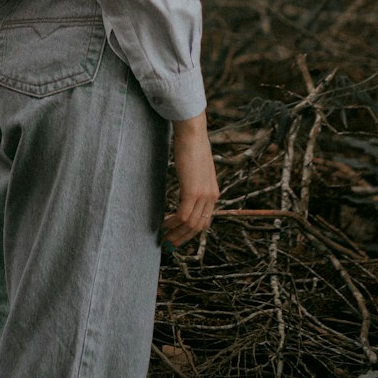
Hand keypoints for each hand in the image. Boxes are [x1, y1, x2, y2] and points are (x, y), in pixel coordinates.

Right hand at [161, 113, 218, 248]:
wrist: (193, 133)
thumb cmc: (192, 146)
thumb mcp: (198, 168)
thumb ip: (196, 181)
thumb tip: (187, 188)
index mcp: (214, 192)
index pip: (205, 221)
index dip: (191, 233)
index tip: (178, 237)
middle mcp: (212, 196)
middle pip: (199, 227)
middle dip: (183, 238)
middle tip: (169, 244)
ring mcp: (203, 195)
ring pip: (190, 224)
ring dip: (176, 233)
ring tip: (163, 237)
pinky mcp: (193, 191)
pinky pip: (183, 215)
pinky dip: (172, 223)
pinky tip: (162, 224)